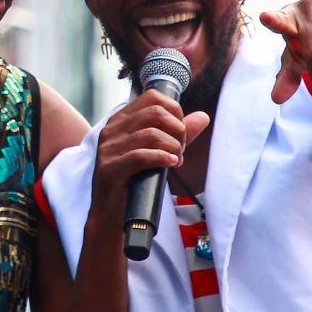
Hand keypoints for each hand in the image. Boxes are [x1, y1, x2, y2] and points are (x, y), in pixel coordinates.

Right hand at [91, 90, 209, 221]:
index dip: (175, 111)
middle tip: (180, 149)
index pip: (152, 97)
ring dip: (172, 147)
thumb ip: (177, 134)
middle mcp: (112, 129)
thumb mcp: (158, 152)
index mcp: (121, 120)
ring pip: (150, 133)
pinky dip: (162, 158)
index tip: (181, 132)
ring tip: (176, 160)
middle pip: (155, 112)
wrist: (111, 214)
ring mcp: (108, 149)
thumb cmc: (135, 181)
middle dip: (177, 130)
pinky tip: (171, 164)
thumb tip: (203, 116)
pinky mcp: (110, 168)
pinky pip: (140, 156)